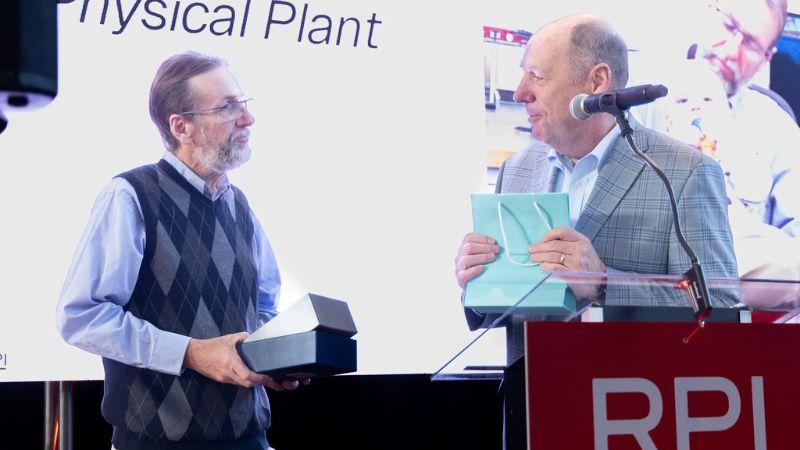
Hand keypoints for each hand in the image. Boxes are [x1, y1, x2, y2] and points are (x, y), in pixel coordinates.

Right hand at [183, 332, 300, 390]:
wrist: (193, 355)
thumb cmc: (212, 346)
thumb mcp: (229, 338)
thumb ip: (243, 337)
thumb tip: (253, 337)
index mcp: (231, 362)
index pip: (248, 376)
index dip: (260, 379)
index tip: (269, 378)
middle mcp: (228, 373)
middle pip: (248, 384)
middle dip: (260, 383)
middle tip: (271, 381)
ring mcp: (224, 378)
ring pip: (242, 384)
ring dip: (253, 382)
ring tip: (263, 378)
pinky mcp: (221, 380)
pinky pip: (236, 382)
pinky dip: (244, 380)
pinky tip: (249, 376)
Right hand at [455, 233, 499, 289]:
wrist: (474, 286)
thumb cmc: (479, 269)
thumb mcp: (480, 257)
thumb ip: (485, 250)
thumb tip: (497, 245)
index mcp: (463, 248)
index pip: (468, 238)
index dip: (482, 238)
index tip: (493, 242)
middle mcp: (459, 257)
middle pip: (468, 247)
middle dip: (484, 247)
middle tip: (496, 250)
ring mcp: (459, 268)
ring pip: (465, 259)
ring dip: (481, 257)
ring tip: (492, 258)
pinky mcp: (460, 278)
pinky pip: (464, 274)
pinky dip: (474, 270)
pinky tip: (482, 268)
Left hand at [529, 227, 604, 299]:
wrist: (599, 280)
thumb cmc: (587, 263)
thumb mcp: (582, 247)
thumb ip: (568, 242)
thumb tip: (545, 242)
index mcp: (582, 240)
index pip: (562, 231)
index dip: (548, 235)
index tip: (540, 240)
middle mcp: (580, 249)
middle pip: (554, 245)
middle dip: (539, 247)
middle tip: (531, 250)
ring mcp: (577, 262)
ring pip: (552, 256)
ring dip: (539, 257)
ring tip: (533, 258)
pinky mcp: (572, 274)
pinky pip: (554, 267)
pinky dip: (545, 266)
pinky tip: (542, 265)